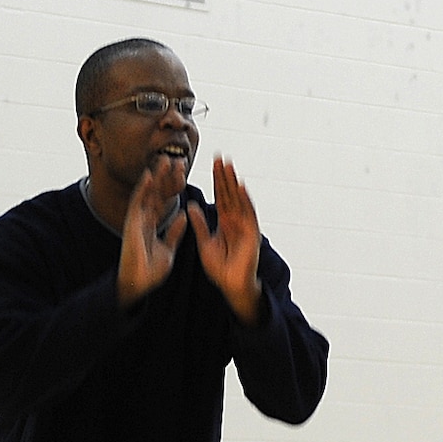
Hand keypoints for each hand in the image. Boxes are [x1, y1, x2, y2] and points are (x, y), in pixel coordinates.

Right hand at [117, 157, 188, 307]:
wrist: (140, 283)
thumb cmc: (151, 270)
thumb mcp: (168, 249)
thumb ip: (174, 232)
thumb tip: (183, 217)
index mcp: (154, 224)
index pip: (165, 201)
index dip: (174, 187)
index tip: (183, 174)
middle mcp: (145, 218)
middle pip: (157, 193)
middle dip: (167, 177)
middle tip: (176, 160)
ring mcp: (137, 219)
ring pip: (148, 193)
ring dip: (156, 177)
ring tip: (165, 160)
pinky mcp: (132, 223)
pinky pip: (138, 203)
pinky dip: (144, 189)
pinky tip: (150, 175)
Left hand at [188, 155, 263, 322]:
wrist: (231, 285)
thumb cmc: (220, 268)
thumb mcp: (205, 243)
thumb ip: (200, 224)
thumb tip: (191, 206)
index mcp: (225, 222)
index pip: (220, 196)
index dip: (217, 180)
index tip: (213, 163)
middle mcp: (236, 220)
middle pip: (229, 194)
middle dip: (224, 175)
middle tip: (219, 156)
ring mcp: (245, 226)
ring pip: (238, 199)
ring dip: (233, 182)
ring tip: (229, 165)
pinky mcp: (251, 234)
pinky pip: (248, 214)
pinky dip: (244, 200)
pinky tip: (240, 186)